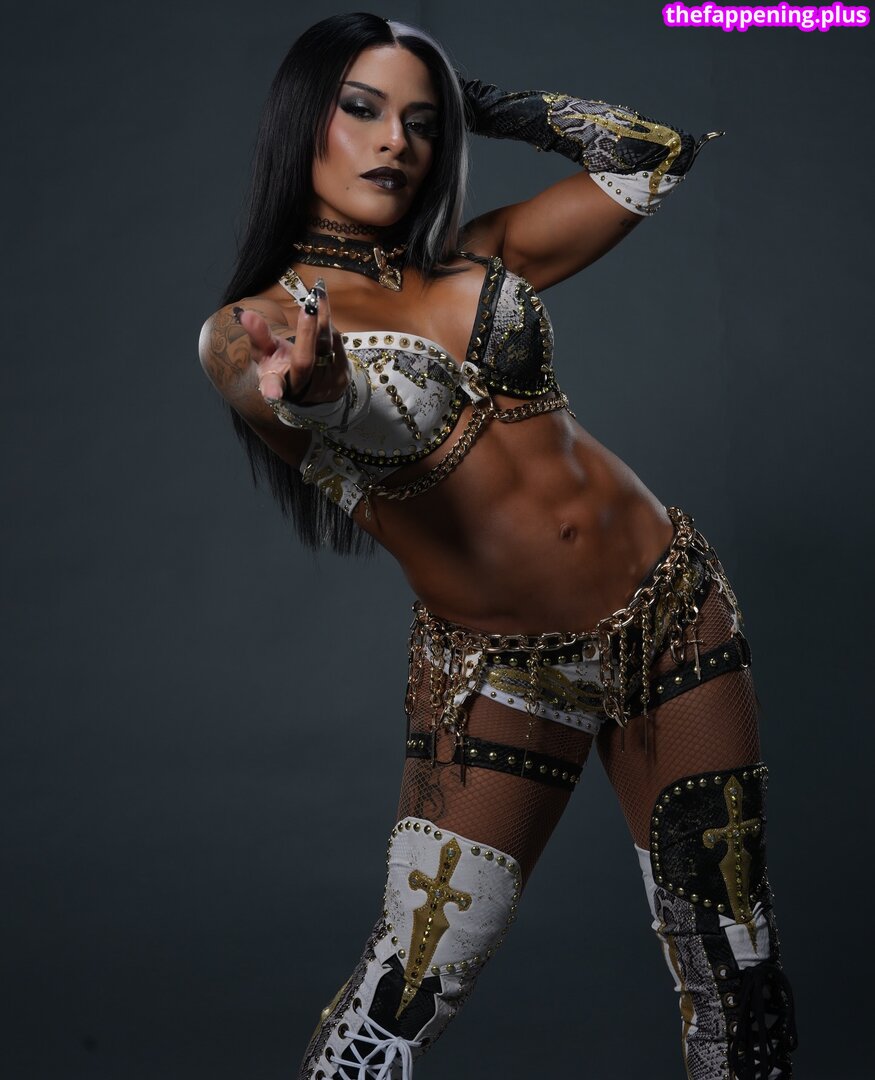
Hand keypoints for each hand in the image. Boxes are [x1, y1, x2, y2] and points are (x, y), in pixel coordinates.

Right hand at [237, 279, 349, 405]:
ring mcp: (324, 384)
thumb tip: (245, 314)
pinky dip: (328, 323)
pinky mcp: (342, 376)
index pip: (273, 385)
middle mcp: (301, 388)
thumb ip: (258, 335)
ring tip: (318, 292)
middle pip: (304, 360)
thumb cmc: (281, 366)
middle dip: (306, 332)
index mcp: (277, 384)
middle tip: (309, 305)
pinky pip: (337, 342)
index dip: (272, 389)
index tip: (272, 393)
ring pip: (324, 344)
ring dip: (322, 316)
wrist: (312, 386)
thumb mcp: (266, 354)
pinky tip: (323, 307)